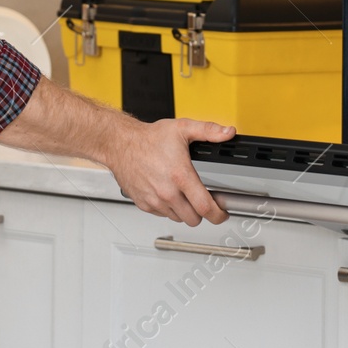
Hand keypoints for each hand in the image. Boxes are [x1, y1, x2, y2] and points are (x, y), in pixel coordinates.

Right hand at [103, 118, 234, 225]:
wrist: (120, 144)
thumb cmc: (148, 138)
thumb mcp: (182, 128)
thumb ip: (209, 130)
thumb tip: (228, 132)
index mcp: (180, 176)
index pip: (205, 207)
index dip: (218, 214)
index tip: (222, 213)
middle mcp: (167, 192)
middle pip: (194, 219)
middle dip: (202, 212)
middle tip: (203, 201)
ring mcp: (155, 200)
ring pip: (178, 218)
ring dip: (185, 211)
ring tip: (185, 196)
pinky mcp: (144, 204)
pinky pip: (163, 215)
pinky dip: (169, 209)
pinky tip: (169, 194)